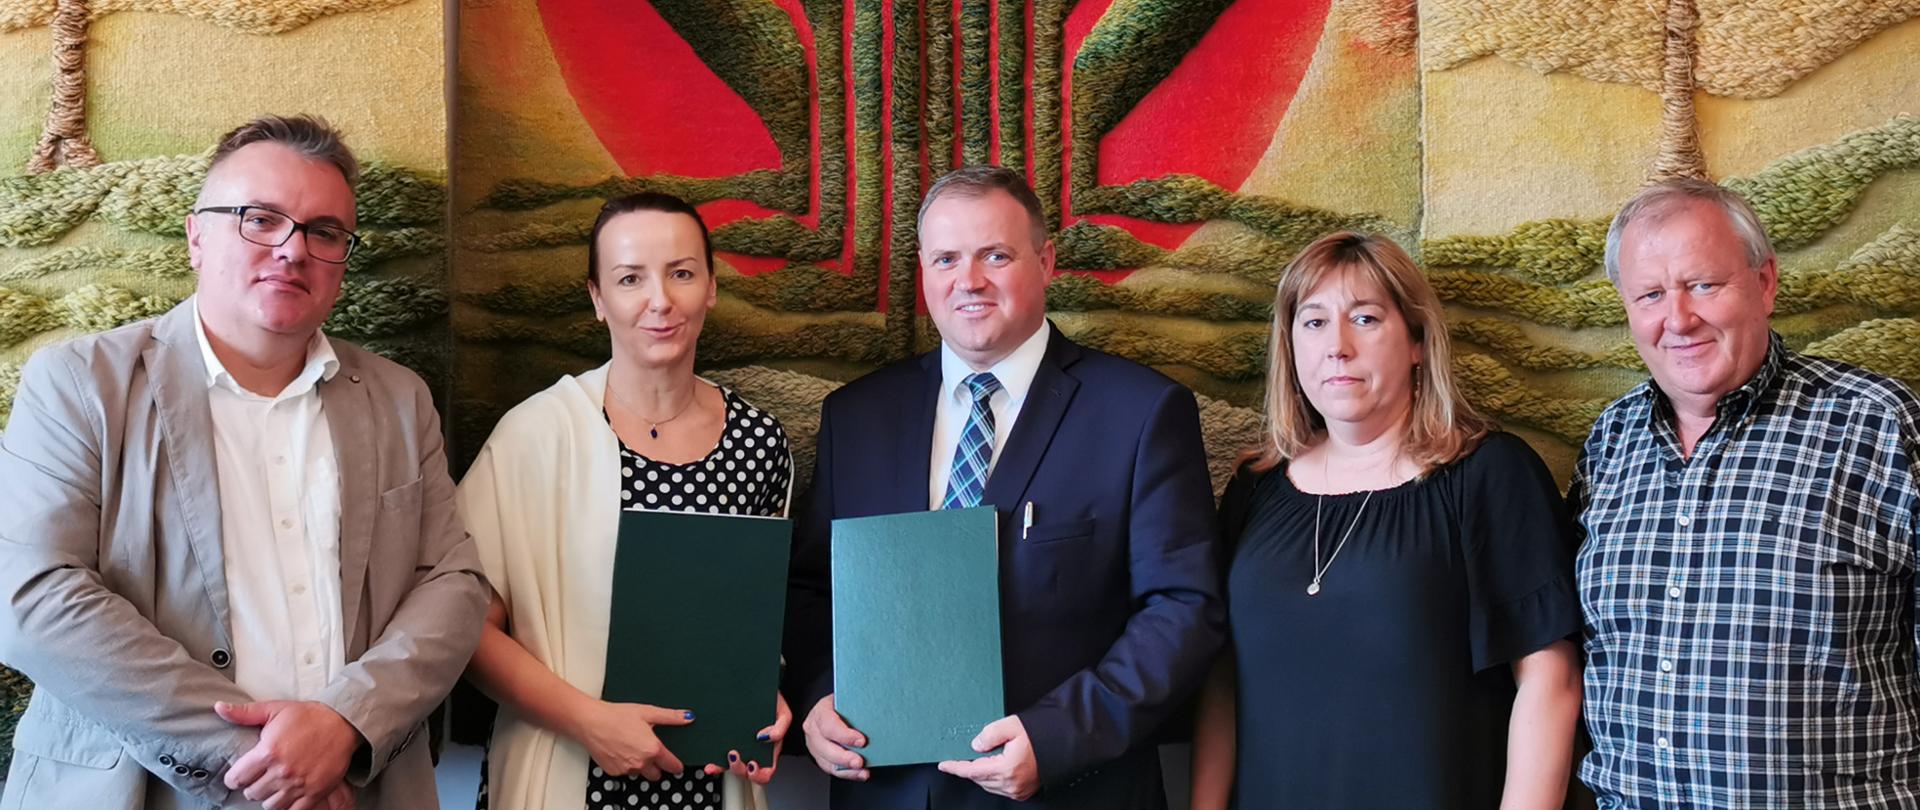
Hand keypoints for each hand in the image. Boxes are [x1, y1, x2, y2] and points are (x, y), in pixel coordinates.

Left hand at [215, 700, 361, 808]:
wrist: (343, 722)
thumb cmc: (308, 716)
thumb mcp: (274, 710)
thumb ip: (244, 713)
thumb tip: (218, 708)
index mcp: (267, 752)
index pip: (236, 779)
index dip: (235, 777)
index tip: (240, 774)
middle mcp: (281, 771)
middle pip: (252, 794)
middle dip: (253, 786)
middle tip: (260, 778)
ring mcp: (299, 784)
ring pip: (270, 805)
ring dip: (269, 797)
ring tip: (274, 787)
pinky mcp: (315, 792)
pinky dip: (288, 806)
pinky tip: (289, 795)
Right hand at [574, 700, 692, 780]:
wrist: (590, 721)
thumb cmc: (616, 715)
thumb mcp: (648, 712)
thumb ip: (671, 717)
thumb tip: (688, 717)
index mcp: (652, 749)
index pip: (672, 766)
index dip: (676, 764)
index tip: (676, 763)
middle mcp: (640, 762)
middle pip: (657, 774)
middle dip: (657, 766)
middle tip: (651, 751)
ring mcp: (626, 769)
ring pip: (640, 774)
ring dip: (641, 765)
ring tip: (633, 747)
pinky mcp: (614, 772)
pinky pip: (626, 773)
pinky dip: (626, 765)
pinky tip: (621, 750)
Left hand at [704, 691, 792, 784]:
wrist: (757, 687)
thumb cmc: (772, 701)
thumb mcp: (783, 712)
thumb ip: (781, 727)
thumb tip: (770, 738)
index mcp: (770, 750)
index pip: (766, 771)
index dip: (759, 774)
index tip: (752, 764)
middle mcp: (755, 751)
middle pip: (747, 773)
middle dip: (739, 769)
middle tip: (734, 756)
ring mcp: (741, 747)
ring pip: (732, 767)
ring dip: (724, 767)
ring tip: (721, 759)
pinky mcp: (727, 742)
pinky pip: (720, 757)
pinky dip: (715, 763)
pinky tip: (710, 763)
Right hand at [801, 694, 868, 780]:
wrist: (833, 709)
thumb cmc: (843, 704)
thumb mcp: (848, 698)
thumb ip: (858, 704)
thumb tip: (880, 710)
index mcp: (820, 711)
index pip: (829, 725)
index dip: (844, 735)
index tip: (862, 741)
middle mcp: (814, 729)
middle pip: (825, 747)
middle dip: (844, 757)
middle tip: (860, 762)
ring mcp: (815, 745)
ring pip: (827, 761)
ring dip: (846, 769)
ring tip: (862, 771)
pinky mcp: (820, 757)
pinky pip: (832, 769)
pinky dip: (847, 774)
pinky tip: (860, 774)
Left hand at [937, 715, 1038, 800]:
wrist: (1062, 744)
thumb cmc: (1041, 734)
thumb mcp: (1012, 725)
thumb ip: (990, 734)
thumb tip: (975, 746)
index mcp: (1007, 768)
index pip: (972, 771)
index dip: (956, 767)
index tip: (944, 765)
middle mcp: (1011, 784)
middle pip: (979, 779)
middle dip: (968, 769)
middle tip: (961, 757)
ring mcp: (1017, 791)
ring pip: (988, 785)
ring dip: (980, 774)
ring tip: (980, 759)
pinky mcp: (1023, 793)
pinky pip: (999, 788)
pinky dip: (992, 779)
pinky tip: (993, 767)